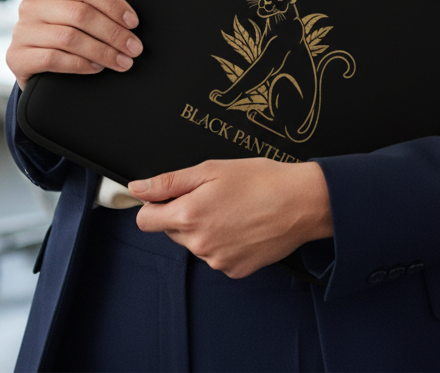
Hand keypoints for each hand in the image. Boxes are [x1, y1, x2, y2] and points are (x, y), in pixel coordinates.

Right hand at [6, 0, 141, 89]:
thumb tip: (130, 21)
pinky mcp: (16, 56)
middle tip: (133, 48)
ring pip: (69, 37)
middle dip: (113, 33)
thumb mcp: (74, 14)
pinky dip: (80, 64)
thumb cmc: (64, 33)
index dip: (113, 4)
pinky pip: (53, 58)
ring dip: (102, 51)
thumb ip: (93, 8)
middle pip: (81, 14)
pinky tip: (97, 68)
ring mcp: (22, 30)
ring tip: (122, 61)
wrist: (32, 63)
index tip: (133, 22)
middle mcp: (32, 4)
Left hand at [130, 158, 332, 277]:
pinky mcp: (234, 270)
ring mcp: (216, 260)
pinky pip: (217, 256)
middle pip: (172, 230)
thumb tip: (137, 188)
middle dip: (184, 213)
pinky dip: (224, 243)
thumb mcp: (211, 169)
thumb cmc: (261, 180)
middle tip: (214, 195)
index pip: (145, 220)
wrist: (301, 203)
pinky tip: (243, 226)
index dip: (155, 204)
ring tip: (234, 209)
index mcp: (188, 215)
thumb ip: (169, 182)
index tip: (170, 196)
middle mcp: (198, 244)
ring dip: (205, 228)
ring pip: (195, 243)